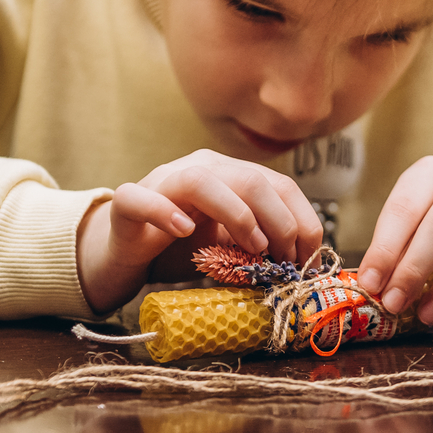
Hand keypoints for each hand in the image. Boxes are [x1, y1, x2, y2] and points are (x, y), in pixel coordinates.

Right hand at [77, 149, 323, 313]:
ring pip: (201, 180)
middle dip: (279, 221)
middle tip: (284, 259)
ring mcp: (160, 182)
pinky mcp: (126, 205)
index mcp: (229, 174)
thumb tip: (302, 263)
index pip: (278, 183)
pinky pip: (140, 198)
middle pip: (249, 179)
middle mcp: (198, 168)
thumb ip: (259, 245)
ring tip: (252, 248)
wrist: (123, 256)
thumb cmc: (179, 250)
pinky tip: (183, 231)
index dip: (302, 219)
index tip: (309, 257)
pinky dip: (163, 212)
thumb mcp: (229, 247)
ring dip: (236, 214)